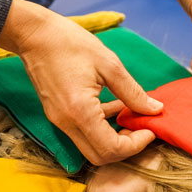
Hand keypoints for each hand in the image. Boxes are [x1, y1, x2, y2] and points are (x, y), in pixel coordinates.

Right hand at [0, 0, 162, 164]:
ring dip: (114, 139)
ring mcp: (59, 121)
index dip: (136, 145)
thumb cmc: (70, 43)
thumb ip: (133, 91)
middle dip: (126, 148)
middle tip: (142, 128)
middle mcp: (67, 123)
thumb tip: (155, 109)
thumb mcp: (109, 64)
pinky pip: (83, 133)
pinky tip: (115, 106)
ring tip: (131, 115)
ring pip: (91, 148)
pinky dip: (102, 128)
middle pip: (100, 157)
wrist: (35, 34)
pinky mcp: (58, 116)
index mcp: (80, 111)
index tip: (150, 129)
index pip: (111, 148)